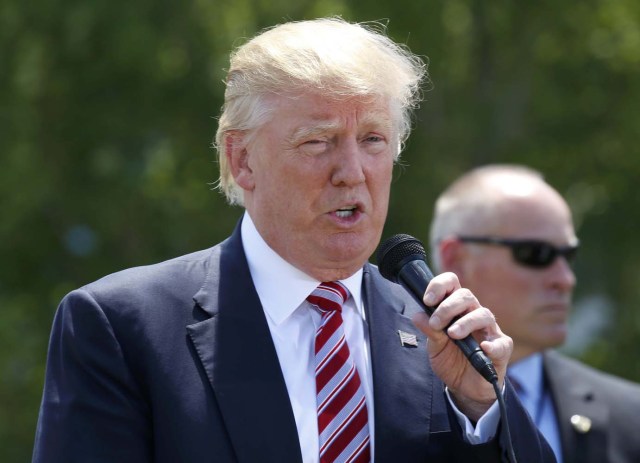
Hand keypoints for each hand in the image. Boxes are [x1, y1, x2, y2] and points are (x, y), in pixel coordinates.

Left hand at [410, 272, 512, 420]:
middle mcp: (474, 314)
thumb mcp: (434, 346)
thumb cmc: (451, 359)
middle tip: (435, 323)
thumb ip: (428, 330)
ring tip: (452, 334)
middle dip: (448, 307)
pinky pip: (501, 343)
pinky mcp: (501, 348)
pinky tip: (483, 347)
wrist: (464, 387)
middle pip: (466, 296)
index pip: (452, 284)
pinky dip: (492, 345)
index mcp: (457, 308)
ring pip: (483, 314)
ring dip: (465, 322)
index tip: (427, 300)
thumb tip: (418, 315)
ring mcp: (489, 330)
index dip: (440, 286)